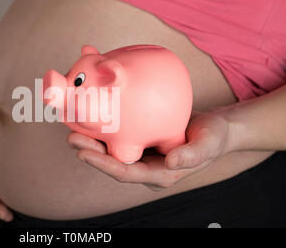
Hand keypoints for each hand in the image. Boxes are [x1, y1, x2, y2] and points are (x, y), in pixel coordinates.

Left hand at [67, 109, 233, 190]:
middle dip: (90, 152)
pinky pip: (118, 135)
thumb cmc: (214, 136)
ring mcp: (140, 154)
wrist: (213, 127)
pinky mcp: (139, 140)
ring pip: (111, 148)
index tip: (82, 154)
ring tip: (72, 125)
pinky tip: (92, 112)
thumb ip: (193, 155)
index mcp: (158, 174)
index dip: (103, 165)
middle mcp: (145, 167)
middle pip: (112, 161)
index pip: (125, 173)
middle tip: (71, 137)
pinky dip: (104, 126)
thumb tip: (171, 163)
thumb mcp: (209, 143)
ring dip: (91, 139)